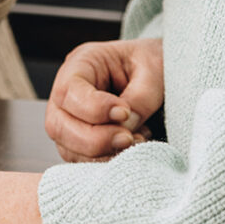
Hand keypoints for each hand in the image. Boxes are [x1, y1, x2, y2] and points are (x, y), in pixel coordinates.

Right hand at [44, 38, 164, 162]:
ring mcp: (71, 119)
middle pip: (58, 125)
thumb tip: (125, 128)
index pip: (69, 91)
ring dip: (102, 153)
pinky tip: (131, 147)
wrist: (166, 71)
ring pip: (67, 148)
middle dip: (94, 139)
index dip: (94, 108)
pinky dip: (107, 160)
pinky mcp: (81, 141)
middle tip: (128, 138)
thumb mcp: (154, 69)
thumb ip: (140, 98)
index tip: (125, 113)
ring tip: (136, 141)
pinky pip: (82, 161)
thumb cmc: (154, 63)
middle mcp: (68, 92)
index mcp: (82, 63)